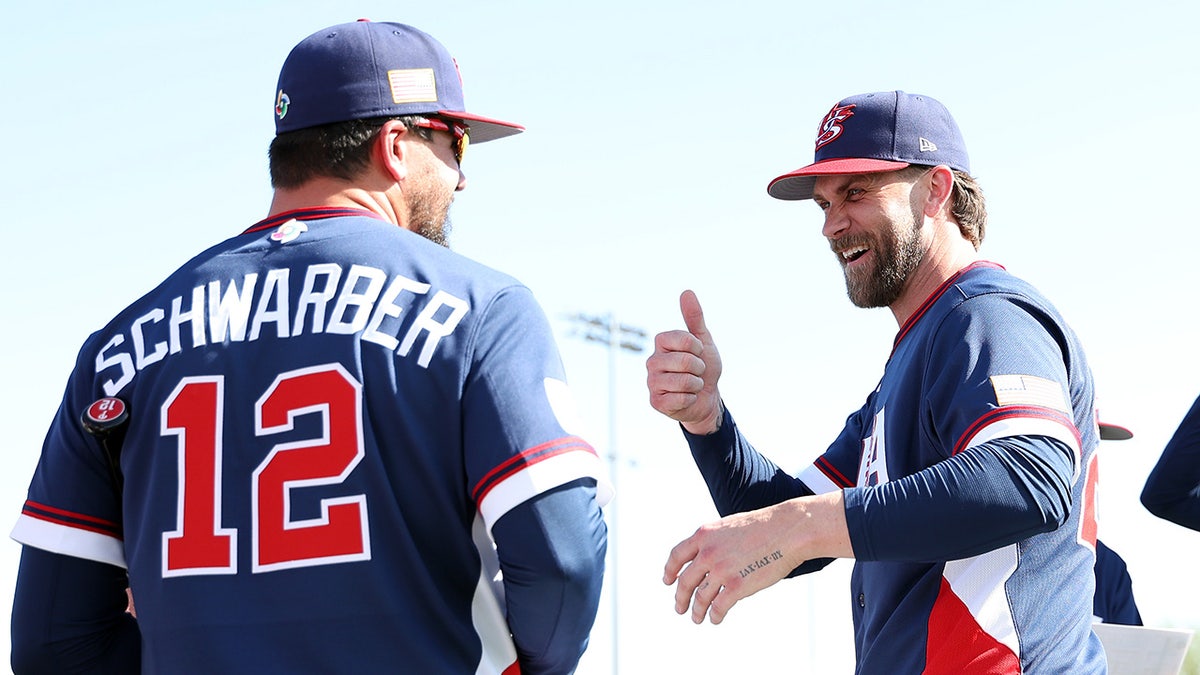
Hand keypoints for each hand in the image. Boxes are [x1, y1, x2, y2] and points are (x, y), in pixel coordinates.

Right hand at [646, 290, 723, 434]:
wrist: (706, 398)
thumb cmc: (703, 368)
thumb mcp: (703, 341)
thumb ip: (694, 318)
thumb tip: (687, 292)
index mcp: (660, 342)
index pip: (685, 339)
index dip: (698, 348)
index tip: (698, 353)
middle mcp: (652, 360)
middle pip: (686, 362)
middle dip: (699, 369)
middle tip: (696, 372)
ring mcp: (651, 382)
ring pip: (684, 382)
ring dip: (696, 385)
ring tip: (691, 385)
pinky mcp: (655, 402)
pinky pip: (681, 399)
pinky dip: (690, 399)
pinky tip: (685, 399)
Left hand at [663, 493, 851, 624]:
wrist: (788, 530)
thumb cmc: (763, 527)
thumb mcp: (729, 527)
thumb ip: (713, 541)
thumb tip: (703, 559)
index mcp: (704, 535)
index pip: (677, 555)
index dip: (670, 570)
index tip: (667, 581)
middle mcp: (708, 553)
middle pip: (684, 581)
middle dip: (680, 597)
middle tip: (679, 608)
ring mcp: (721, 570)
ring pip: (700, 597)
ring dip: (696, 611)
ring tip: (696, 618)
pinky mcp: (737, 586)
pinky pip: (718, 606)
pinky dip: (714, 615)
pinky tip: (715, 619)